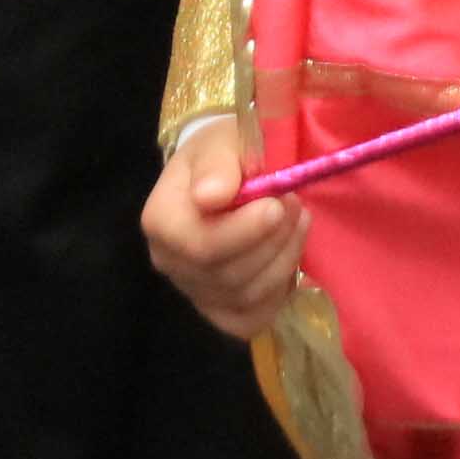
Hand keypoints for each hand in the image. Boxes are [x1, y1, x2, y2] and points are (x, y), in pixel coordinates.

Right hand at [138, 115, 303, 332]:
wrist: (220, 176)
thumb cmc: (220, 157)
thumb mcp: (220, 141)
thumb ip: (218, 163)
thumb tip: (212, 195)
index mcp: (161, 222)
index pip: (200, 246)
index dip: (244, 231)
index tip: (276, 203)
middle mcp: (170, 263)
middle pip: (229, 274)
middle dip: (273, 240)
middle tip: (295, 203)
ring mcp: (194, 291)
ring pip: (247, 296)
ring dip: (284, 258)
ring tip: (297, 219)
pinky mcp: (220, 310)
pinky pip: (254, 317)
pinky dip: (279, 291)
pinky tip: (286, 256)